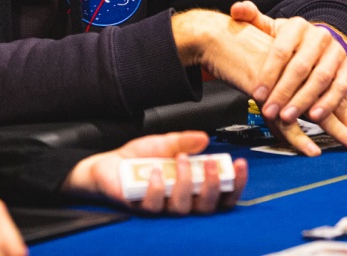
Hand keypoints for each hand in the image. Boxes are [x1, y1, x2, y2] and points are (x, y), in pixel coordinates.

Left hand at [63, 131, 247, 213]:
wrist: (107, 164)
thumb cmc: (138, 158)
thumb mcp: (164, 143)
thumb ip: (183, 141)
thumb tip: (203, 138)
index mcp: (191, 187)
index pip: (221, 193)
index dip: (235, 183)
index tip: (239, 164)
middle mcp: (180, 201)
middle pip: (206, 206)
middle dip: (212, 185)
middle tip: (207, 163)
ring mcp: (162, 207)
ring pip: (183, 207)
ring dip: (185, 184)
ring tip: (179, 160)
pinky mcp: (141, 208)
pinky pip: (155, 206)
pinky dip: (157, 189)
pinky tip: (155, 172)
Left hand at [229, 2, 346, 154]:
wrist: (319, 44)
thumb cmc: (288, 42)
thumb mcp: (269, 28)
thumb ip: (251, 17)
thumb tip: (236, 9)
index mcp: (297, 26)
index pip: (281, 50)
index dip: (268, 74)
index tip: (257, 94)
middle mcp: (319, 36)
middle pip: (301, 67)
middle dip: (284, 92)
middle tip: (270, 111)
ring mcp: (336, 52)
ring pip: (321, 78)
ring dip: (303, 100)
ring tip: (288, 116)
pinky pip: (340, 87)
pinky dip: (328, 103)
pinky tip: (314, 115)